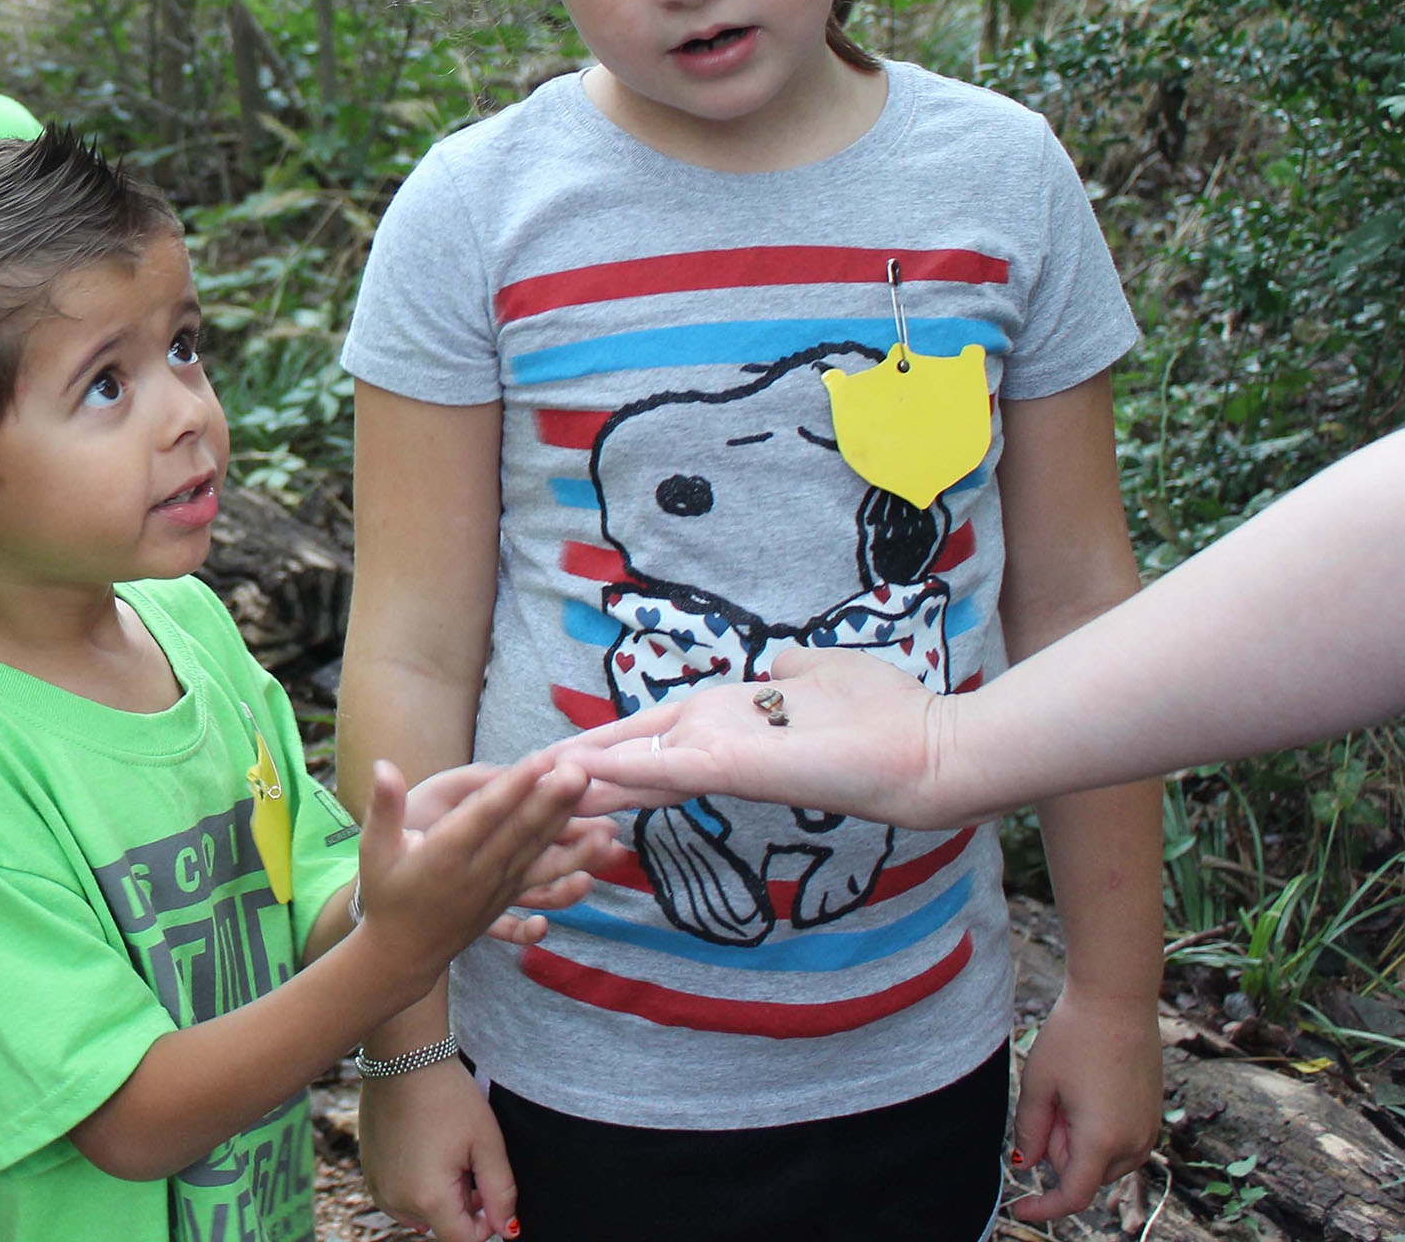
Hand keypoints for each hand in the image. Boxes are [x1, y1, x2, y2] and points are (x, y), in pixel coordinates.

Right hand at [361, 1059, 517, 1241]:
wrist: (404, 1057)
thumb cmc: (449, 1096)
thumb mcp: (487, 1144)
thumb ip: (502, 1194)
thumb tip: (509, 1232)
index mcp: (429, 1198)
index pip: (465, 1240)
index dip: (487, 1222)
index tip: (490, 1187)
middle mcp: (396, 1200)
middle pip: (442, 1226)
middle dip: (462, 1205)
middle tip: (468, 1161)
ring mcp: (378, 1186)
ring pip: (420, 1213)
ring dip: (438, 1196)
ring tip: (446, 1153)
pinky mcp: (369, 1171)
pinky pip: (399, 1195)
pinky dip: (416, 1183)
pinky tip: (424, 1148)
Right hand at [395, 757, 615, 944]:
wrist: (401, 953)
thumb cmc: (386, 893)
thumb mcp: (375, 849)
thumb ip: (383, 808)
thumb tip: (382, 765)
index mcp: (444, 855)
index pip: (485, 815)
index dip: (515, 788)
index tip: (541, 761)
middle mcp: (476, 874)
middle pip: (520, 834)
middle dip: (554, 804)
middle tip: (582, 775)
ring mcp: (496, 892)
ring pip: (538, 861)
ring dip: (573, 843)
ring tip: (607, 826)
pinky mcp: (506, 903)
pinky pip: (541, 889)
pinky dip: (566, 882)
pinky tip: (591, 877)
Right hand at [560, 647, 969, 829]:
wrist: (931, 754)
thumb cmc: (886, 716)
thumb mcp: (823, 674)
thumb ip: (791, 673)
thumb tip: (780, 665)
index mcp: (732, 724)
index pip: (654, 736)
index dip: (607, 745)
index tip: (561, 755)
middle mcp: (720, 745)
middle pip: (633, 758)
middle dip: (579, 770)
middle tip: (518, 782)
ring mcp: (725, 760)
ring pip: (639, 769)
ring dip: (586, 777)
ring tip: (531, 784)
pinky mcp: (736, 769)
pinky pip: (667, 769)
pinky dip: (624, 772)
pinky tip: (581, 774)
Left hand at [1009, 985, 1160, 1220]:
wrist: (1118, 1001)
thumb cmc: (1074, 1037)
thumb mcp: (1039, 1084)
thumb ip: (1029, 1131)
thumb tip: (1026, 1165)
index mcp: (1102, 1141)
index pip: (1073, 1195)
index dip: (1044, 1208)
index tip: (1020, 1210)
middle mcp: (1133, 1144)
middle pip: (1083, 1172)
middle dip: (1057, 1148)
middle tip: (1049, 1099)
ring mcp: (1148, 1132)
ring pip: (1100, 1159)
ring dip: (1076, 1139)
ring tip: (1069, 1090)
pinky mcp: (1152, 1118)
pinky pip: (1117, 1142)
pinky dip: (1094, 1130)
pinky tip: (1086, 1089)